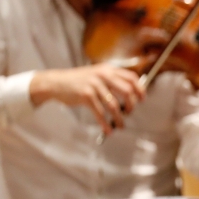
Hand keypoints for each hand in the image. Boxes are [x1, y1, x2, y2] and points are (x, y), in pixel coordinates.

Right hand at [29, 64, 145, 134]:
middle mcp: (103, 75)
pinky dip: (105, 123)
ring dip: (119, 118)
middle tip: (129, 112)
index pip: (131, 77)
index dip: (140, 89)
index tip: (142, 99)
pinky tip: (108, 130)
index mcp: (108, 69)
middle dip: (131, 104)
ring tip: (120, 125)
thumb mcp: (97, 75)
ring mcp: (94, 85)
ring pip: (114, 105)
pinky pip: (100, 113)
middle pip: (127, 91)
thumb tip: (132, 96)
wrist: (56, 82)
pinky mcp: (85, 96)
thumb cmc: (79, 81)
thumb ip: (112, 81)